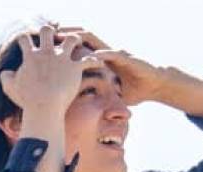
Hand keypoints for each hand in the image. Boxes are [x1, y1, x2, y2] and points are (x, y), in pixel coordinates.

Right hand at [0, 25, 100, 117]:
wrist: (44, 106)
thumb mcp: (10, 88)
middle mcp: (47, 53)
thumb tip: (5, 72)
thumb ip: (6, 78)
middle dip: (49, 32)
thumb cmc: (26, 99)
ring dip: (74, 39)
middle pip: (47, 31)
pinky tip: (98, 63)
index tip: (26, 43)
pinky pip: (88, 60)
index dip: (24, 39)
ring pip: (72, 39)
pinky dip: (94, 61)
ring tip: (76, 44)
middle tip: (52, 39)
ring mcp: (62, 59)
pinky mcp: (75, 67)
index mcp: (30, 56)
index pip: (24, 39)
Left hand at [57, 30, 173, 106]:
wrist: (156, 85)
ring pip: (95, 41)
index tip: (46, 44)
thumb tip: (77, 107)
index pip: (78, 47)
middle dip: (67, 35)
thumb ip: (95, 93)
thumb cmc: (134, 88)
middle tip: (50, 34)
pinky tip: (92, 54)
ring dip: (80, 38)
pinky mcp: (128, 58)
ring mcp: (117, 54)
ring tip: (65, 36)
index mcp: (101, 59)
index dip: (63, 44)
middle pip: (83, 39)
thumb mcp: (110, 91)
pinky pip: (113, 54)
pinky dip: (103, 54)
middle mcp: (107, 53)